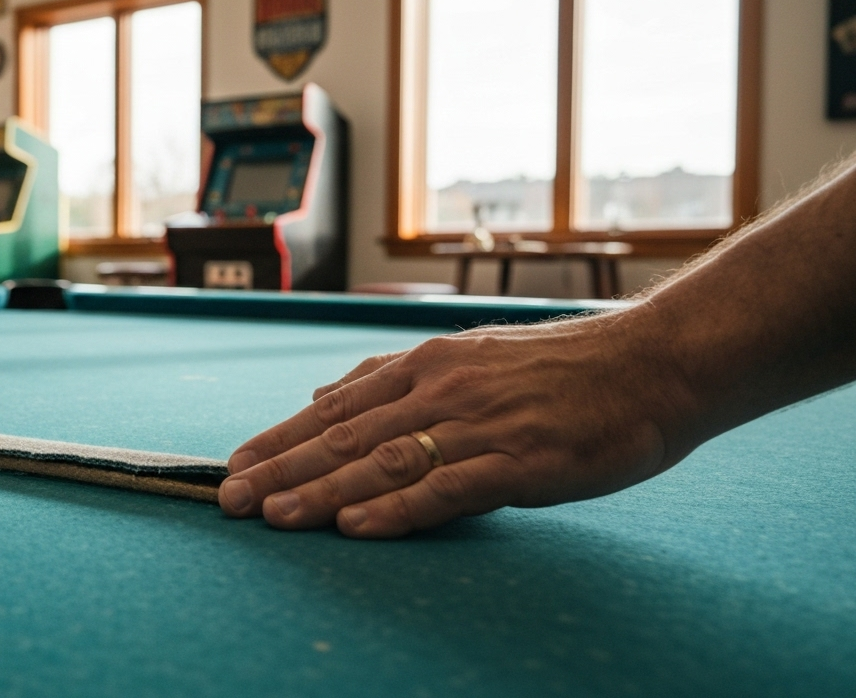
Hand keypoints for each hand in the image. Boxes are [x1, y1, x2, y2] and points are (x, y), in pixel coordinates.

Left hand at [217, 315, 693, 537]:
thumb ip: (395, 377)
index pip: (335, 406)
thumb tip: (325, 394)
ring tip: (275, 518)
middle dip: (283, 470)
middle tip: (231, 500)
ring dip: (324, 491)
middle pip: (346, 435)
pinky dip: (398, 509)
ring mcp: (481, 424)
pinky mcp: (522, 460)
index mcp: (427, 364)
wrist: (653, 365)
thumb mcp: (469, 357)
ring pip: (385, 460)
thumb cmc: (561, 369)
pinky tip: (357, 527)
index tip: (234, 466)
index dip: (280, 438)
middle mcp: (443, 388)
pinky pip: (448, 488)